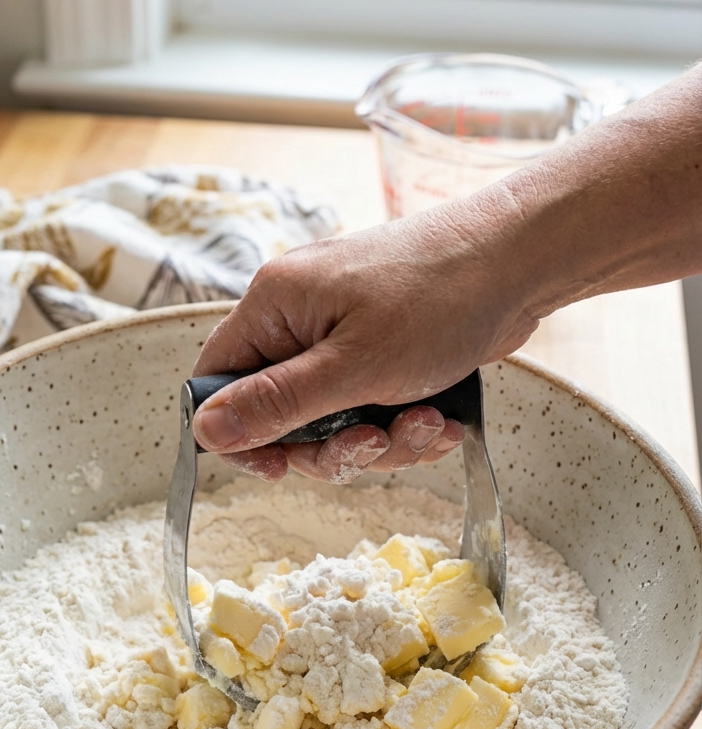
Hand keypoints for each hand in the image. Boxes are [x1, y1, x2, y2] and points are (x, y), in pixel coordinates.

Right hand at [192, 208, 536, 481]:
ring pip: (335, 423)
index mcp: (276, 306)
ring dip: (383, 441)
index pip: (217, 380)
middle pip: (282, 415)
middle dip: (335, 445)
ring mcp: (345, 336)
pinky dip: (407, 426)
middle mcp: (302, 319)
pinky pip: (374, 411)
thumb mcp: (353, 366)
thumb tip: (205, 430)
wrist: (522, 261)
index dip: (239, 434)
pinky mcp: (385, 352)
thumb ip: (276, 404)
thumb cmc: (440, 296)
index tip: (279, 467)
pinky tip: (443, 421)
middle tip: (375, 443)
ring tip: (427, 424)